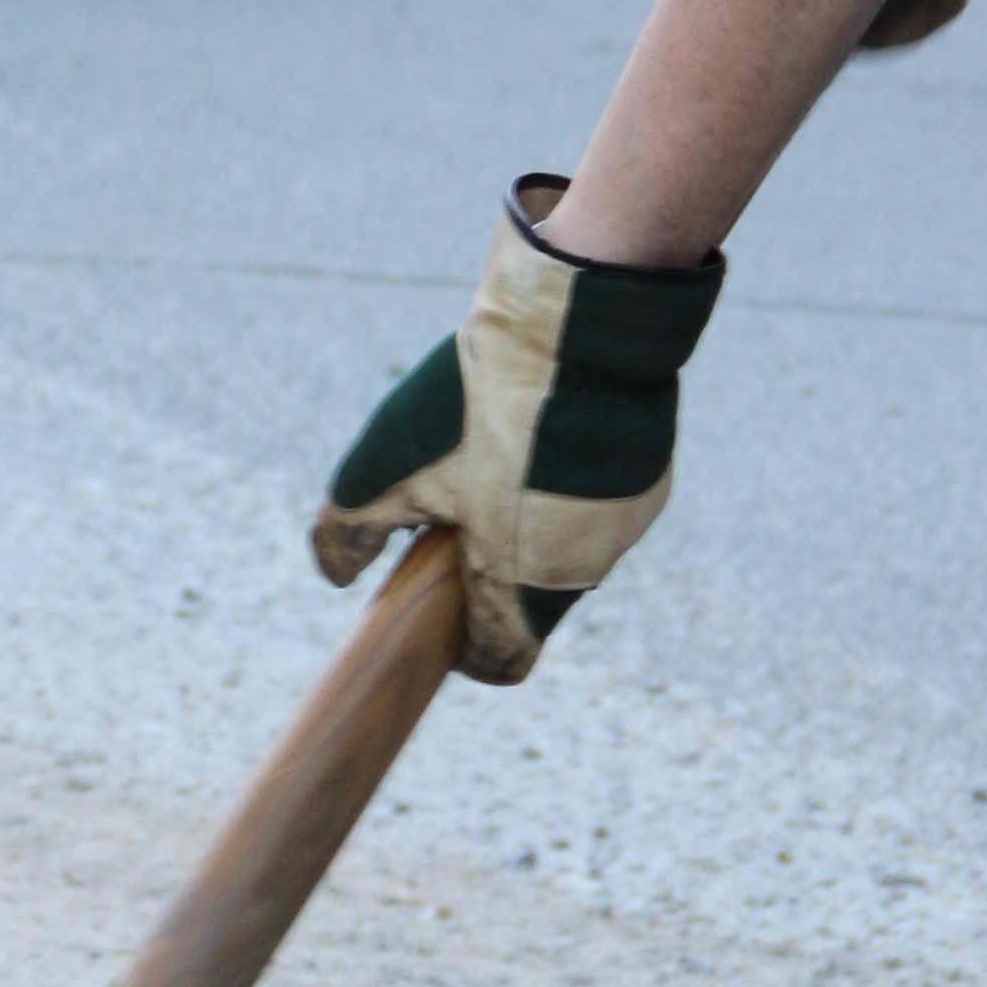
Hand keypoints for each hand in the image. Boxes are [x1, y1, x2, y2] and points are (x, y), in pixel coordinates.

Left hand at [313, 177, 724, 685]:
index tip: (438, 607)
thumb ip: (348, 530)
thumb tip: (333, 574)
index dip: (464, 649)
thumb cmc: (474, 406)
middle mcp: (587, 569)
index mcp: (523, 584)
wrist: (573, 325)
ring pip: (570, 550)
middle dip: (491, 572)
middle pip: (531, 602)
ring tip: (497, 460)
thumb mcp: (386, 468)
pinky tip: (542, 436)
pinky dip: (571, 489)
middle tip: (454, 511)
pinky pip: (603, 506)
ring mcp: (627, 524)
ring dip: (533, 526)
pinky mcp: (652, 480)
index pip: (502, 661)